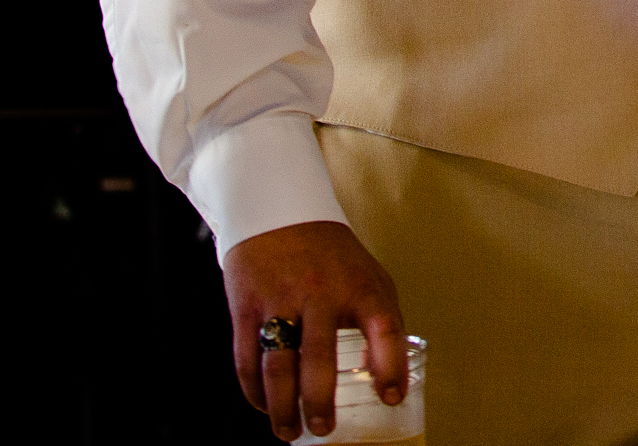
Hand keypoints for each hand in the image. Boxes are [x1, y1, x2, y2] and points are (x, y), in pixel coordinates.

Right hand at [222, 220, 407, 441]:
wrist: (281, 213)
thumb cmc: (333, 257)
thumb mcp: (369, 277)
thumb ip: (379, 321)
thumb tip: (384, 376)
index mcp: (361, 286)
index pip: (386, 330)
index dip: (391, 368)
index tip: (391, 398)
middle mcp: (322, 294)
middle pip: (320, 360)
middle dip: (320, 403)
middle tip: (324, 430)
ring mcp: (280, 301)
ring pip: (278, 368)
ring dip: (282, 408)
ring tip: (290, 433)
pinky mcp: (247, 307)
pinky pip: (247, 359)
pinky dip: (254, 392)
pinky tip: (264, 407)